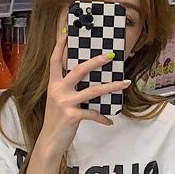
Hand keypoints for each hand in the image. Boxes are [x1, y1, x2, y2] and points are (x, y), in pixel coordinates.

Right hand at [36, 23, 130, 160]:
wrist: (49, 142)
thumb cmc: (57, 121)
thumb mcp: (59, 102)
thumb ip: (68, 90)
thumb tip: (88, 82)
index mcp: (53, 84)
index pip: (55, 60)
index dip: (60, 45)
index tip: (66, 31)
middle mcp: (57, 90)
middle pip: (78, 69)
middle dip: (96, 61)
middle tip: (110, 55)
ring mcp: (64, 102)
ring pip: (92, 90)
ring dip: (111, 86)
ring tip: (125, 83)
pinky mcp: (71, 115)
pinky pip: (92, 113)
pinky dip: (102, 118)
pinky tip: (109, 121)